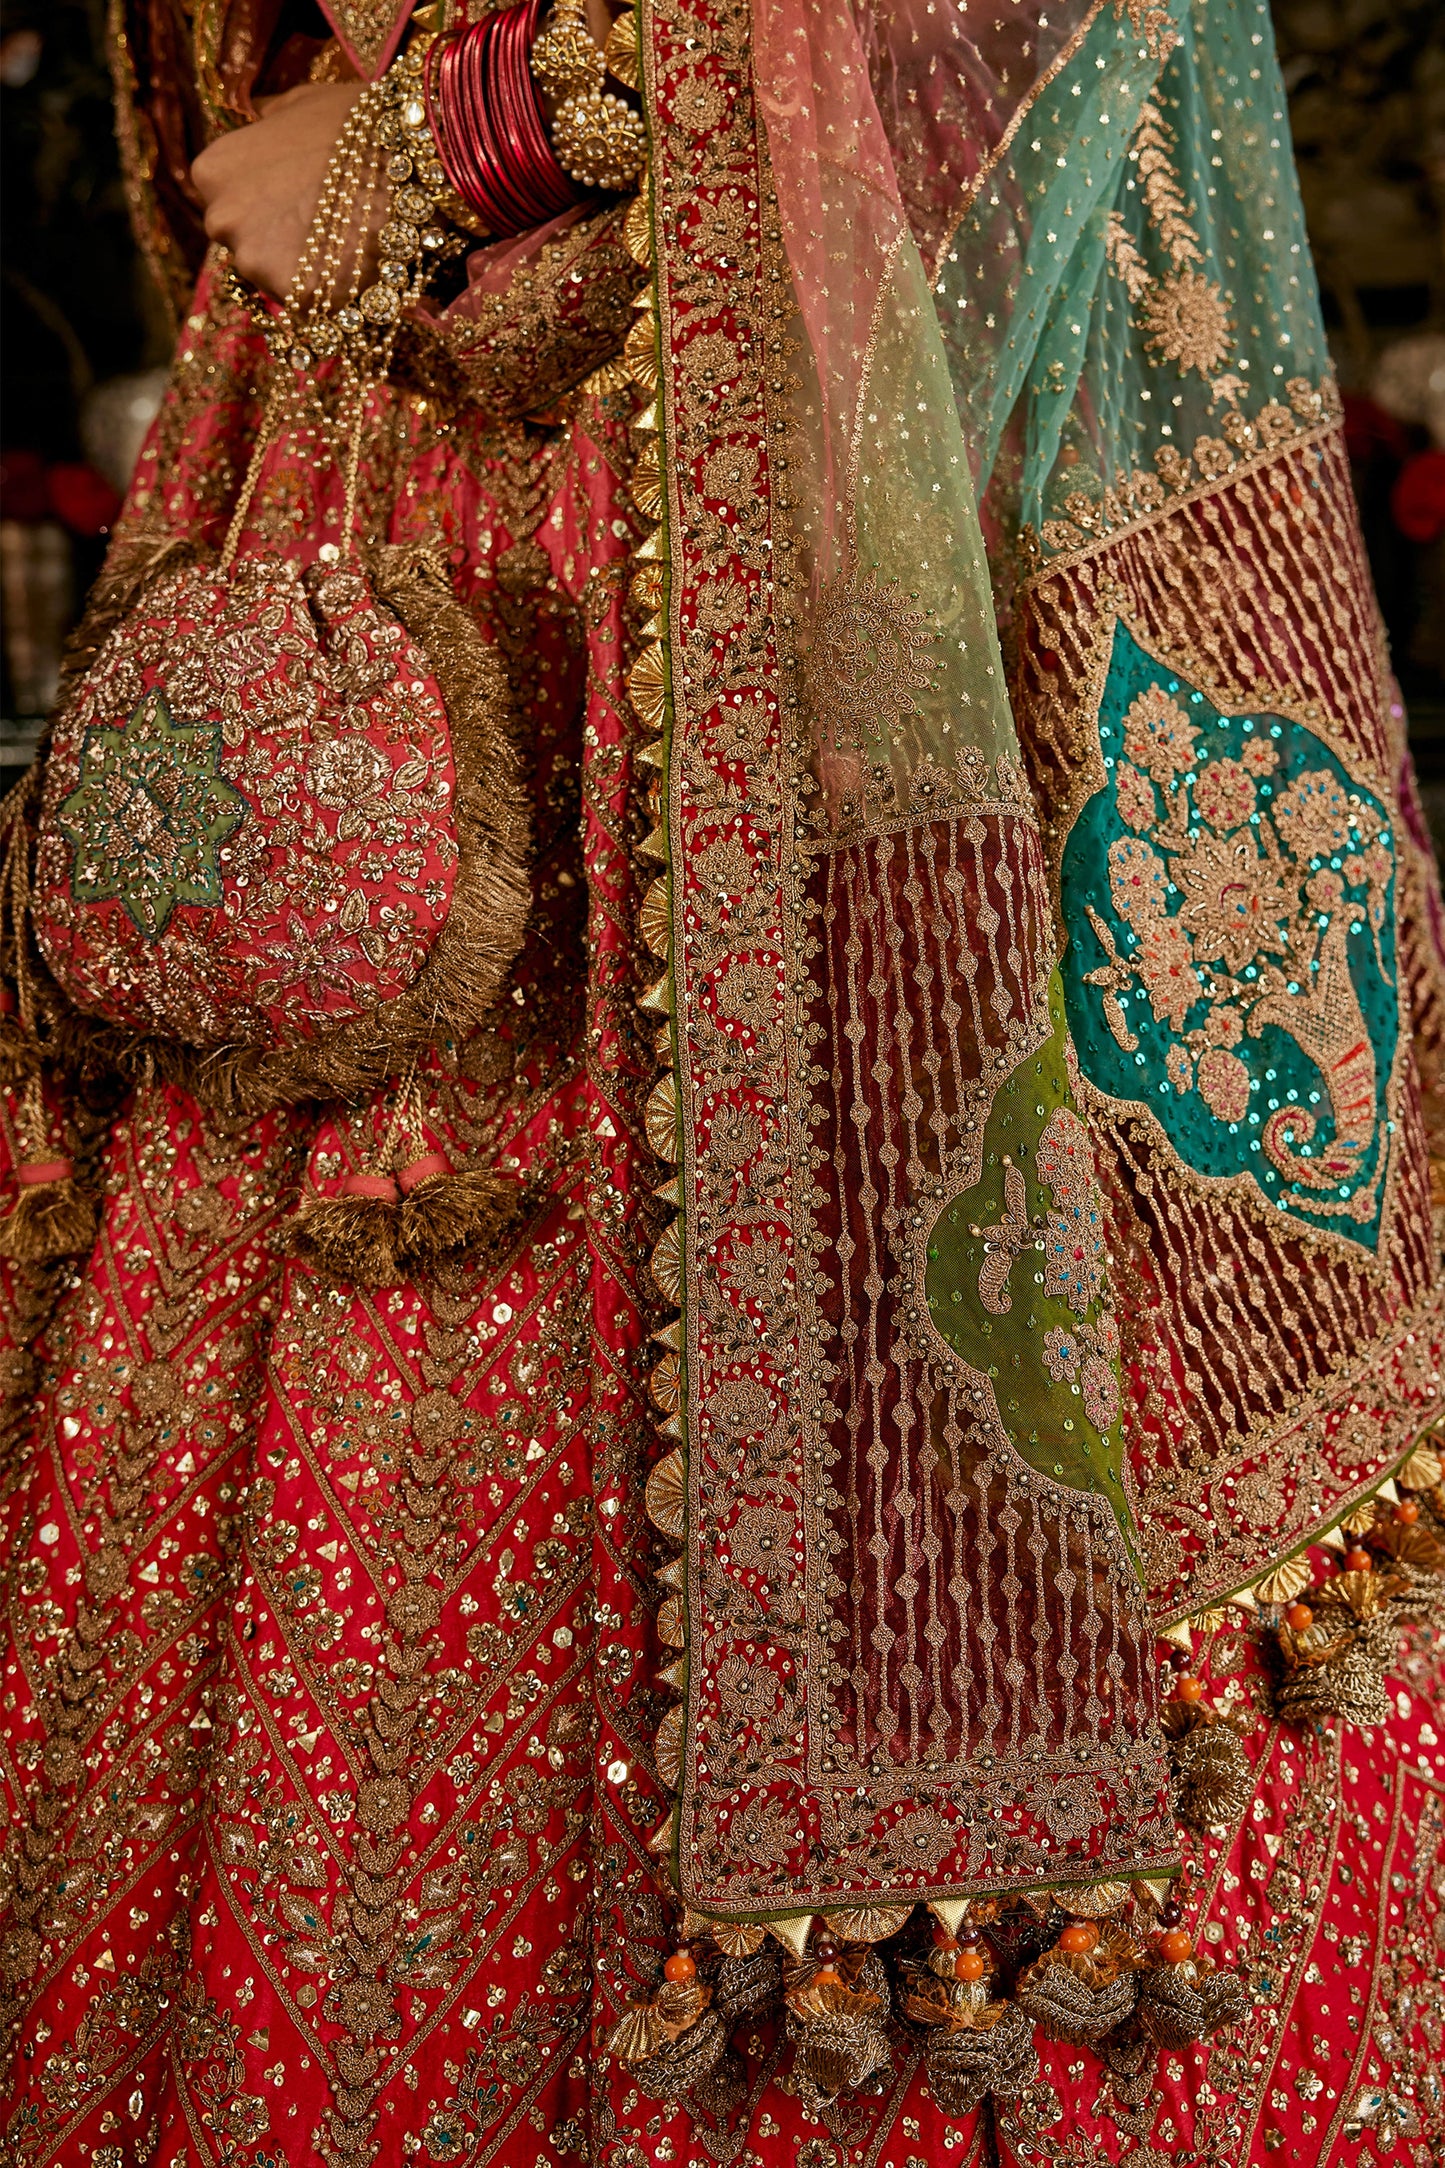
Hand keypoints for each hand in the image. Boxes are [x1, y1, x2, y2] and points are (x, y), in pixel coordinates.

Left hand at [192, 82, 367, 299]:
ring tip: (342, 245)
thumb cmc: (353, 124)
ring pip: (273, 278)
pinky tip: (354, 266)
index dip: (266, 201)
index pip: (227, 200)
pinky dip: (327, 292)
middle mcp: (221, 219)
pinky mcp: (291, 295)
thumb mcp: (297, 104)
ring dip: (301, 269)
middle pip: (244, 243)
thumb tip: (258, 120)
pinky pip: (307, 302)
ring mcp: (253, 262)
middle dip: (277, 239)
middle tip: (322, 226)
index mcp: (213, 170)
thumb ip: (265, 121)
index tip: (297, 197)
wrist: (405, 161)